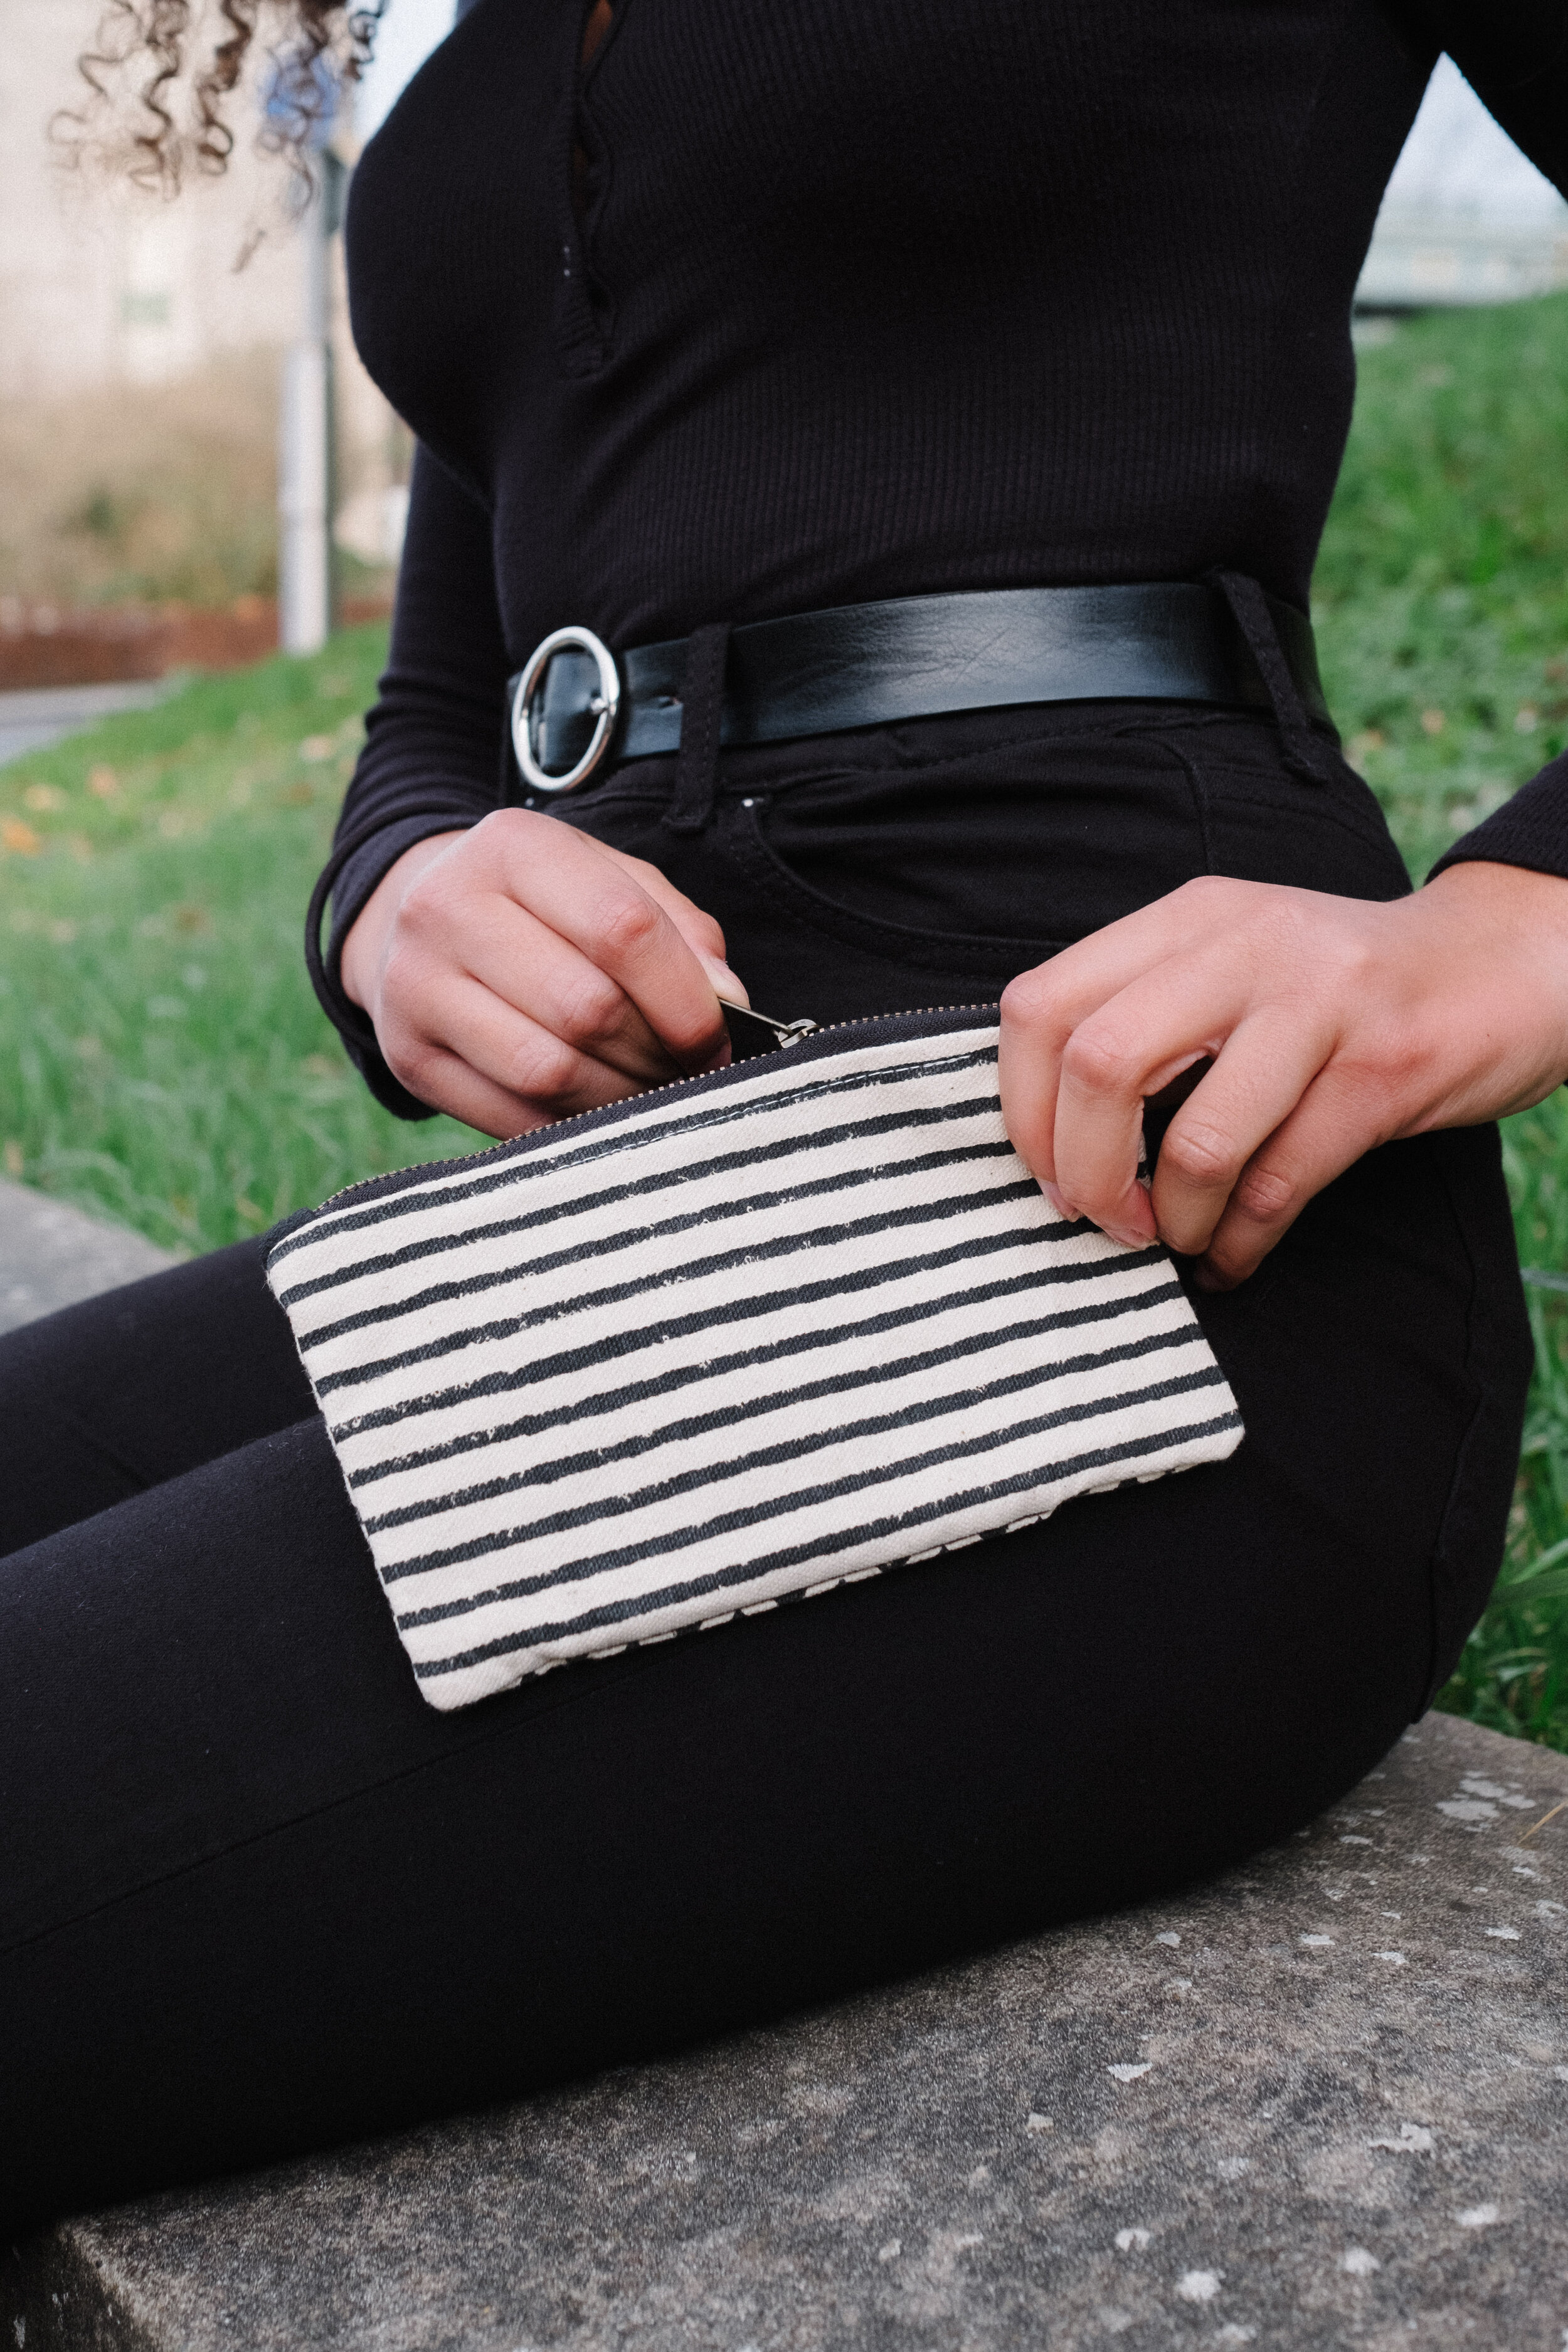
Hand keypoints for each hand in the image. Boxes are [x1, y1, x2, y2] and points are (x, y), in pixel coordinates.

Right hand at [339, 810, 744, 1134]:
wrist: (415, 923)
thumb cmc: (539, 906)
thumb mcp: (608, 881)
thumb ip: (677, 928)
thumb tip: (725, 1000)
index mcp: (513, 847)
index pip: (622, 928)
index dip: (686, 998)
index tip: (718, 1035)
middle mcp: (447, 908)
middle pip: (587, 1009)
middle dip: (656, 1054)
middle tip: (686, 1069)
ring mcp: (416, 986)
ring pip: (548, 1071)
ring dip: (619, 1097)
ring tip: (648, 1090)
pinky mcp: (408, 1056)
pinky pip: (510, 1115)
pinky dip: (570, 1126)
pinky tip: (596, 1109)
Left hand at [998, 861, 1567, 1288]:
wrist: (1498, 964)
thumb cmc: (1339, 991)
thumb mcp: (1230, 965)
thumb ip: (1141, 1017)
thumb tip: (1044, 1135)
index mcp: (1185, 919)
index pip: (1041, 1007)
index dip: (1022, 1110)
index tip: (1045, 1174)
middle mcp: (1243, 945)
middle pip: (1098, 1065)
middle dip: (1084, 1171)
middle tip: (1104, 1219)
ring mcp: (1319, 1002)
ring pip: (1197, 1137)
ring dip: (1174, 1217)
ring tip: (1180, 1237)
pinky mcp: (1383, 1069)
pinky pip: (1282, 1182)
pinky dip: (1241, 1241)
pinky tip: (1233, 1256)